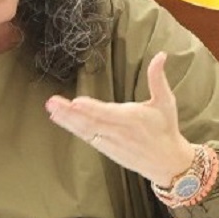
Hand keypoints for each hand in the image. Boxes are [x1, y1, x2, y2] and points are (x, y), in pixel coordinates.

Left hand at [45, 52, 194, 185]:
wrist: (167, 162)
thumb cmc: (166, 129)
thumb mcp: (166, 101)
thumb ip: (158, 78)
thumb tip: (161, 55)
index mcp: (132, 119)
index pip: (108, 113)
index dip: (92, 109)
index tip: (76, 102)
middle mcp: (119, 132)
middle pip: (91, 122)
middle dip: (70, 113)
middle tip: (52, 103)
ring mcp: (110, 142)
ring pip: (85, 130)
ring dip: (67, 120)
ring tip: (51, 109)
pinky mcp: (106, 149)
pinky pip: (86, 137)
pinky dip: (73, 129)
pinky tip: (59, 119)